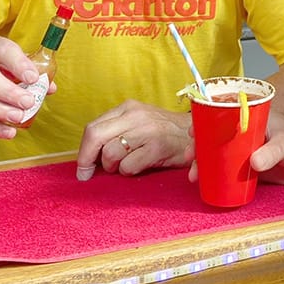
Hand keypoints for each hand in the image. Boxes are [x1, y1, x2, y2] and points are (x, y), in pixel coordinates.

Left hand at [75, 100, 191, 179]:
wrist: (200, 134)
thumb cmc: (166, 133)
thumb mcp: (139, 123)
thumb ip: (116, 131)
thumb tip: (89, 154)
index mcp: (128, 108)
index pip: (93, 127)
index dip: (83, 150)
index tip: (83, 166)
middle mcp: (135, 115)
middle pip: (95, 136)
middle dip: (86, 159)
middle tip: (86, 175)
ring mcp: (147, 130)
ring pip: (110, 153)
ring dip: (114, 167)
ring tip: (127, 166)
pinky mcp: (157, 146)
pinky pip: (128, 166)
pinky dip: (130, 171)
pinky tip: (141, 167)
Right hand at [186, 111, 283, 186]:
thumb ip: (272, 152)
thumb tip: (253, 163)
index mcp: (251, 117)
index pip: (223, 114)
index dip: (204, 121)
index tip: (191, 131)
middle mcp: (244, 132)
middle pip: (215, 136)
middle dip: (199, 146)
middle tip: (189, 157)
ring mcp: (245, 150)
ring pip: (219, 154)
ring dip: (204, 162)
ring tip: (194, 175)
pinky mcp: (249, 167)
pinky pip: (228, 169)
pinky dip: (216, 175)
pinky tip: (206, 182)